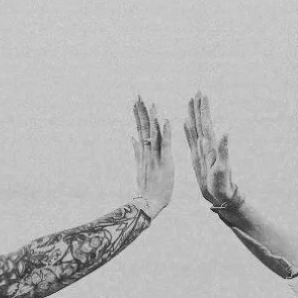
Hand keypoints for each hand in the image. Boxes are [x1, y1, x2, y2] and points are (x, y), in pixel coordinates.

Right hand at [130, 96, 174, 217]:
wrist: (149, 203)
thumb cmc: (148, 188)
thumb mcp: (140, 166)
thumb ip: (136, 151)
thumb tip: (132, 137)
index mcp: (144, 151)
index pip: (141, 128)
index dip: (139, 114)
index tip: (137, 101)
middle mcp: (147, 151)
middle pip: (144, 127)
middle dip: (141, 110)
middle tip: (138, 95)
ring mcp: (155, 156)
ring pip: (152, 133)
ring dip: (152, 117)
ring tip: (150, 102)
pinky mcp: (164, 162)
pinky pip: (165, 145)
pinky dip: (165, 132)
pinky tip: (165, 120)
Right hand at [182, 92, 242, 211]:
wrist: (220, 195)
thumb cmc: (222, 184)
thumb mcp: (223, 167)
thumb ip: (224, 150)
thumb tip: (226, 132)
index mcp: (210, 146)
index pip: (206, 123)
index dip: (204, 109)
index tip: (201, 95)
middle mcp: (206, 145)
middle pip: (201, 122)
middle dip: (199, 107)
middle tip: (197, 92)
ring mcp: (202, 150)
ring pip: (196, 128)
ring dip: (193, 114)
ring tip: (191, 101)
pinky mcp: (197, 156)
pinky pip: (190, 139)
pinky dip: (188, 129)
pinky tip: (186, 122)